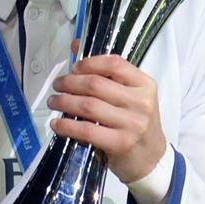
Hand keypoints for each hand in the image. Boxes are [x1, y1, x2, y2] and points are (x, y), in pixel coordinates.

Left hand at [48, 52, 166, 184]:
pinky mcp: (120, 143)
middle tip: (57, 85)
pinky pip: (86, 130)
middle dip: (70, 82)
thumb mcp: (130, 95)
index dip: (89, 63)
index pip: (114, 64)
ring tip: (53, 102)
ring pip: (88, 106)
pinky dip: (67, 126)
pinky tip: (57, 124)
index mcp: (144, 85)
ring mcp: (132, 124)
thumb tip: (74, 45)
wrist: (150, 158)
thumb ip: (106, 73)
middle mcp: (141, 102)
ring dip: (64, 102)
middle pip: (96, 84)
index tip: (74, 67)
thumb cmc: (135, 122)